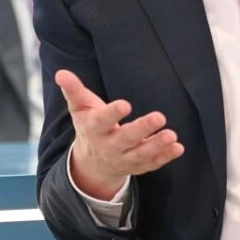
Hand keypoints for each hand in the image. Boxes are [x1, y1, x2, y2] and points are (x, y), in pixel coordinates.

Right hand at [56, 70, 184, 199]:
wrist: (92, 162)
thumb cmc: (89, 125)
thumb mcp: (79, 108)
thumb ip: (73, 90)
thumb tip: (61, 73)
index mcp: (94, 129)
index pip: (102, 121)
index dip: (112, 113)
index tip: (126, 104)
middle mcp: (109, 146)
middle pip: (126, 139)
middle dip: (142, 129)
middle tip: (160, 117)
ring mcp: (124, 158)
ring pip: (140, 155)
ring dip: (157, 146)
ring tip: (172, 136)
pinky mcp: (137, 166)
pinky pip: (151, 164)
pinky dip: (165, 158)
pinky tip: (178, 148)